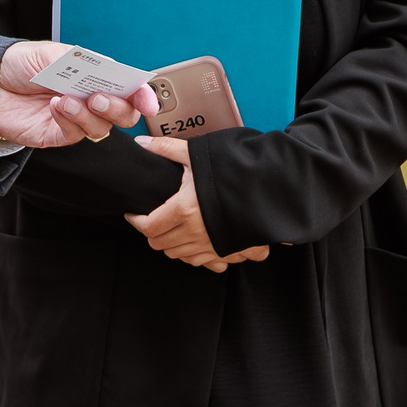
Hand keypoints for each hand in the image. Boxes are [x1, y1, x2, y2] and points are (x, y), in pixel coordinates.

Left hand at [0, 41, 157, 147]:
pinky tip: (55, 106)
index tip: (147, 102)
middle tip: (98, 98)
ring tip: (66, 99)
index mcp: (94, 76)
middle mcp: (88, 99)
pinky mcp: (56, 135)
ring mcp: (74, 119)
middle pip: (123, 113)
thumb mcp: (51, 53)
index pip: (127, 88)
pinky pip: (75, 134)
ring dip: (88, 114)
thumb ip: (81, 62)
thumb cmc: (18, 63)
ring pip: (101, 127)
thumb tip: (110, 69)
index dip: (142, 95)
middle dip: (118, 108)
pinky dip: (69, 120)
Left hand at [124, 135, 268, 273]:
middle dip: (154, 233)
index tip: (134, 215)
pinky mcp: (228, 252)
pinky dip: (197, 255)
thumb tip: (141, 143)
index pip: (148, 227)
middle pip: (160, 244)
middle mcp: (195, 233)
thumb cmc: (232, 169)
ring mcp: (212, 245)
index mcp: (182, 210)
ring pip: (180, 256)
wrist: (272, 187)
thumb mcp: (197, 154)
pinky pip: (204, 263)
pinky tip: (198, 241)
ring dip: (173, 244)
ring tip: (175, 228)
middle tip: (155, 219)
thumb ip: (166, 149)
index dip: (136, 222)